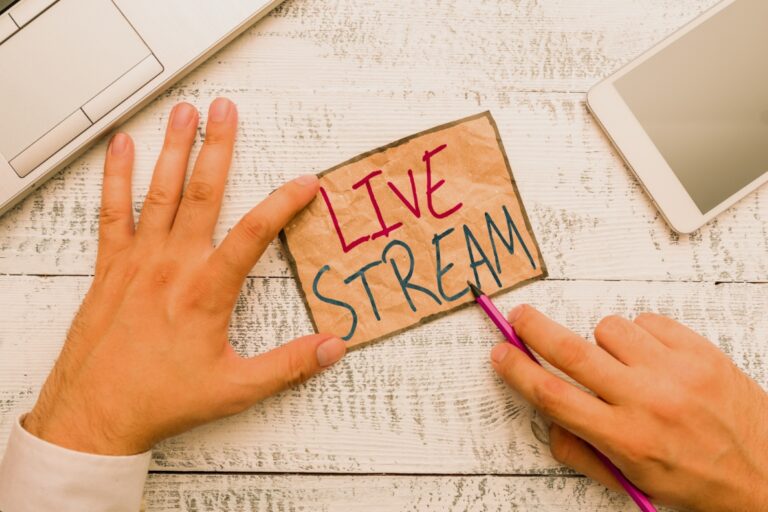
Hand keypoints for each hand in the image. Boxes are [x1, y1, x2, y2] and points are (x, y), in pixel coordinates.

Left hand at [23, 98, 345, 454]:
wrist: (94, 413)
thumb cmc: (160, 399)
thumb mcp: (236, 388)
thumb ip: (288, 365)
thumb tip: (331, 347)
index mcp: (206, 291)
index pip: (254, 233)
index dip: (284, 203)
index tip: (305, 183)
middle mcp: (172, 266)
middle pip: (202, 193)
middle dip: (218, 147)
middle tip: (225, 110)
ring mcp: (137, 262)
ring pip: (159, 193)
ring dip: (173, 149)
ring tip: (184, 113)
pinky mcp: (109, 267)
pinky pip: (111, 211)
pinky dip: (116, 177)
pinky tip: (121, 148)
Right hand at [491, 305, 767, 510]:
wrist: (766, 472)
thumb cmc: (697, 479)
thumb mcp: (631, 481)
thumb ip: (581, 450)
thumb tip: (549, 415)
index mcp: (626, 438)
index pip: (553, 395)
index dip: (518, 371)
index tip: (502, 354)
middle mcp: (648, 401)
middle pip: (572, 352)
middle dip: (535, 329)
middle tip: (519, 317)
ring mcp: (677, 372)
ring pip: (609, 328)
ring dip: (602, 342)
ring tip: (620, 364)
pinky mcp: (701, 351)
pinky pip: (648, 321)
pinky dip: (640, 334)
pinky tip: (650, 357)